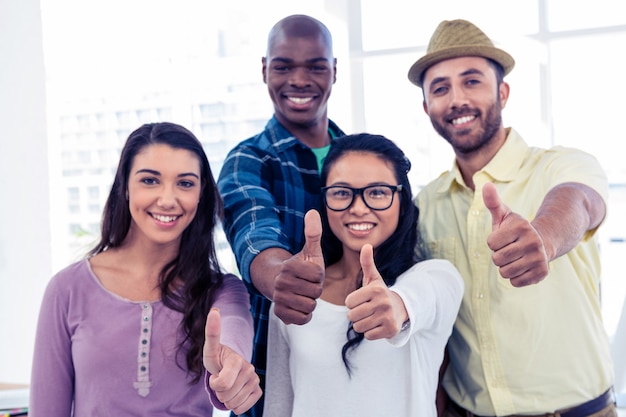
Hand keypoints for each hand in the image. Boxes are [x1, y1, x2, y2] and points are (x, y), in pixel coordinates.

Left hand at [203, 308, 261, 414]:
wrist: (228, 366)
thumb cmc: (218, 359)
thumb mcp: (210, 349)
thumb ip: (212, 332)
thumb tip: (215, 309)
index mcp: (237, 360)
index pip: (221, 384)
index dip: (214, 383)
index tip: (216, 373)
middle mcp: (249, 369)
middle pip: (226, 395)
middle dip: (219, 391)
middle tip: (221, 379)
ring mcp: (255, 380)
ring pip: (233, 403)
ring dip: (227, 398)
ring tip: (228, 385)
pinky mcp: (258, 390)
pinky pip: (242, 408)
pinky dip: (236, 405)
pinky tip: (236, 392)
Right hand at [273, 209, 324, 324]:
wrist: (281, 284)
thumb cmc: (301, 267)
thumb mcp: (310, 250)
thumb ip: (313, 233)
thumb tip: (313, 212)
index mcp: (289, 266)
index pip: (318, 275)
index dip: (319, 275)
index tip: (311, 273)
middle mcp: (280, 283)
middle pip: (315, 292)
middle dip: (315, 290)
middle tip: (307, 285)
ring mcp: (279, 299)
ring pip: (310, 306)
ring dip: (311, 302)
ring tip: (303, 294)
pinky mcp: (280, 314)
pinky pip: (304, 318)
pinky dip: (306, 314)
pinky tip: (300, 305)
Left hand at [345, 244, 407, 339]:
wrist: (400, 309)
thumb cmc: (379, 293)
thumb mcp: (373, 278)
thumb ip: (366, 263)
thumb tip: (366, 245)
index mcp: (375, 289)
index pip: (348, 302)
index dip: (352, 303)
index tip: (362, 300)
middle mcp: (382, 302)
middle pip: (352, 316)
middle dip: (356, 315)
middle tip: (367, 310)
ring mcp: (387, 317)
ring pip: (358, 327)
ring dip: (362, 324)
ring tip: (372, 317)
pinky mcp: (390, 330)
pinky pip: (368, 336)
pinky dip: (370, 332)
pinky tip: (378, 325)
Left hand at [483, 182, 549, 285]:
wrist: (542, 243)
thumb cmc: (515, 229)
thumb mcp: (504, 215)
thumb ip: (493, 202)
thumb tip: (486, 184)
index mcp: (521, 226)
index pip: (491, 243)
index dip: (494, 242)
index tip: (504, 238)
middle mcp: (533, 242)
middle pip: (497, 259)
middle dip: (499, 256)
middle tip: (510, 249)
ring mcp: (539, 258)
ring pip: (505, 272)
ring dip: (506, 267)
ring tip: (516, 258)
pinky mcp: (542, 273)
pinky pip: (514, 282)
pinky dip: (515, 277)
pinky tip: (523, 267)